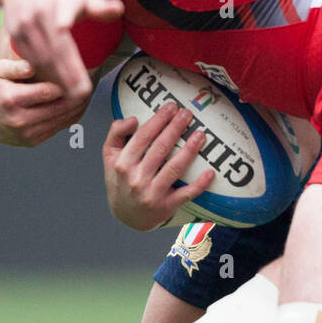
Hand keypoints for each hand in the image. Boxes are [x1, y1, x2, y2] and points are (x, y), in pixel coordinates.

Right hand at [0, 0, 123, 100]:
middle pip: (51, 52)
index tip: (83, 80)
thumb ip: (100, 6)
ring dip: (53, 79)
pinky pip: (29, 59)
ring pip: (39, 59)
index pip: (62, 33)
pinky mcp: (14, 36)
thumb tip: (119, 8)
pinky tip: (54, 86)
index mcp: (56, 3)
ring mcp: (22, 26)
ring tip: (69, 96)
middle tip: (81, 95)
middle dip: (66, 76)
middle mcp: (36, 15)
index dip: (71, 60)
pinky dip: (41, 74)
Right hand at [0, 57, 90, 146]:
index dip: (66, 82)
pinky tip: (78, 104)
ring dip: (78, 106)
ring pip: (63, 119)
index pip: (49, 91)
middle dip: (77, 95)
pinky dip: (72, 116)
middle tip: (89, 82)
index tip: (76, 72)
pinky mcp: (33, 141)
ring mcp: (27, 134)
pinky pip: (60, 128)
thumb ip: (15, 67)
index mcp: (11, 99)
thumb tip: (33, 65)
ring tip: (87, 91)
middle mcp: (20, 119)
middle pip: (60, 107)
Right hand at [102, 101, 216, 230]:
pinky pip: (186, 194)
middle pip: (160, 148)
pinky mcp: (166, 206)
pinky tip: (211, 172)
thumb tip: (132, 119)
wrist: (126, 215)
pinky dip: (199, 184)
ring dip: (189, 150)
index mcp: (122, 163)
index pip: (143, 136)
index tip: (171, 107)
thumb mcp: (110, 156)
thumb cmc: (121, 180)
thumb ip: (116, 134)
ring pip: (174, 168)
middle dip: (175, 128)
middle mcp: (136, 178)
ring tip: (200, 134)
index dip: (158, 120)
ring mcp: (152, 194)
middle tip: (188, 113)